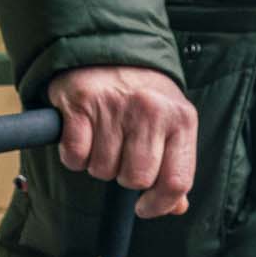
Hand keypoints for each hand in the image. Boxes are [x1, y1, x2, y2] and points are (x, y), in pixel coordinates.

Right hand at [46, 65, 195, 218]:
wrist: (109, 48)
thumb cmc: (143, 93)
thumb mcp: (171, 122)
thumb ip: (176, 164)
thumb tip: (176, 206)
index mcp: (181, 119)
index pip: (176, 181)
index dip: (159, 204)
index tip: (145, 208)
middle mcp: (151, 111)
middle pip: (135, 179)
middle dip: (124, 177)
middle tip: (122, 157)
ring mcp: (116, 106)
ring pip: (103, 170)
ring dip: (99, 164)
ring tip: (104, 139)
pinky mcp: (82, 103)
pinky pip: (75, 156)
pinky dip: (74, 156)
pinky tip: (84, 136)